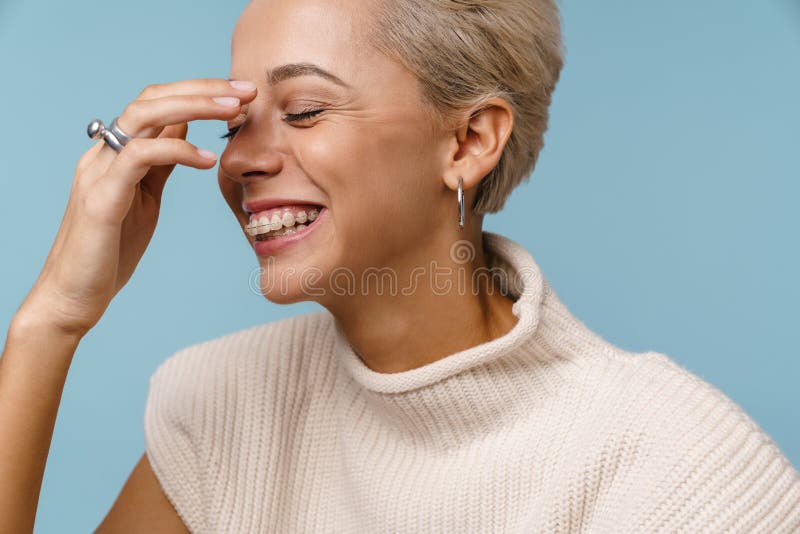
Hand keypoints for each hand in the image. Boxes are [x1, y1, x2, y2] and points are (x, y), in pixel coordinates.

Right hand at [15, 78, 256, 338]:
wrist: (73, 296)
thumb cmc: (111, 251)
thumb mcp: (146, 196)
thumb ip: (161, 162)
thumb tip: (183, 128)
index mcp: (116, 152)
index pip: (157, 102)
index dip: (200, 92)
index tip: (242, 95)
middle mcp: (104, 153)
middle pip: (152, 98)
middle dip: (204, 89)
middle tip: (248, 92)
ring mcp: (99, 171)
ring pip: (144, 115)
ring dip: (195, 105)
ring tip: (235, 111)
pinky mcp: (102, 197)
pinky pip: (140, 156)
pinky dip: (178, 151)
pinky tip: (208, 160)